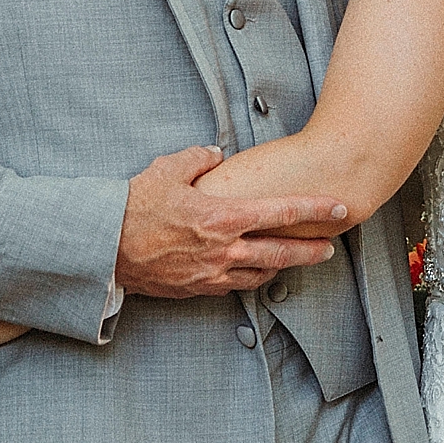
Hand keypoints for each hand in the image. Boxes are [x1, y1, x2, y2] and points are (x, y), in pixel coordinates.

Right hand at [117, 142, 349, 298]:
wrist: (104, 249)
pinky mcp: (199, 289)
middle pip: (283, 252)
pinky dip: (252, 277)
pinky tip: (258, 270)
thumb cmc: (132, 208)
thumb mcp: (167, 170)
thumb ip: (198, 159)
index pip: (281, 211)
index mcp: (223, 217)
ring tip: (297, 259)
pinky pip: (236, 285)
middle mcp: (225, 250)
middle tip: (331, 246)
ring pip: (263, 274)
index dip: (316, 210)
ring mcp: (213, 273)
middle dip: (311, 250)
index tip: (339, 208)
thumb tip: (216, 154)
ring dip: (283, 266)